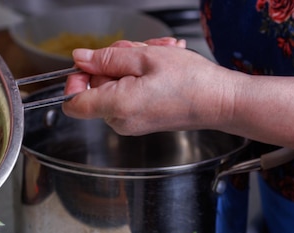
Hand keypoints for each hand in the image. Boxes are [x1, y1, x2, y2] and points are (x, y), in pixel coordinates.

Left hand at [62, 38, 230, 135]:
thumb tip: (80, 59)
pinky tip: (161, 67)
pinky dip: (140, 76)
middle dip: (113, 62)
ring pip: (113, 86)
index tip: (88, 63)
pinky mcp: (139, 120)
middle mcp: (119, 121)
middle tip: (140, 49)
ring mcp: (129, 123)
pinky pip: (127, 93)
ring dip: (132, 65)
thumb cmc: (191, 81)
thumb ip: (106, 59)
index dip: (75, 80)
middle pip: (95, 88)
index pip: (72, 103)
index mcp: (116, 107)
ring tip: (158, 55)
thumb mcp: (144, 58)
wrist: (220, 101)